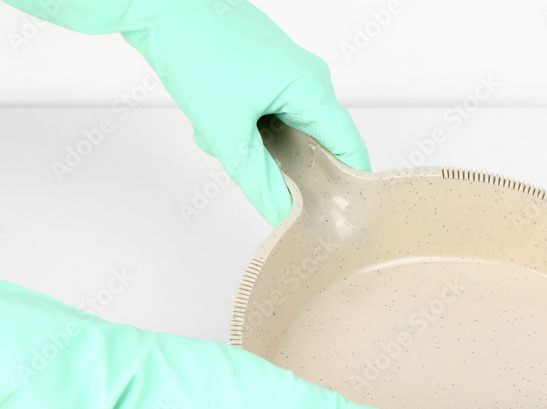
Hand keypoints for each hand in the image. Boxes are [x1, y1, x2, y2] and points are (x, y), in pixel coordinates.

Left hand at [121, 0, 369, 224]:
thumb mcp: (228, 132)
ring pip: (287, 129)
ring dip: (257, 143)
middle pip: (317, 143)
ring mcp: (290, 71)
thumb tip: (283, 215)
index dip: (345, 187)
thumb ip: (260, 182)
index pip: (350, 151)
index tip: (330, 215)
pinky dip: (246, 124)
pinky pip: (272, 112)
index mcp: (313, 90)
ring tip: (222, 134)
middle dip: (283, 163)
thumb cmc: (195, 48)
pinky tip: (218, 118)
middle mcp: (310, 79)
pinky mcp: (269, 68)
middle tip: (255, 171)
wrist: (161, 4)